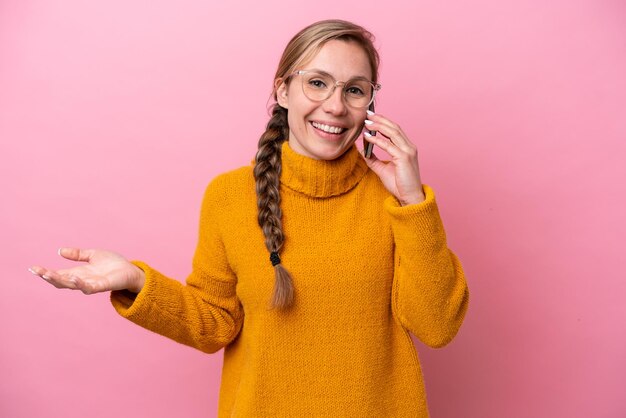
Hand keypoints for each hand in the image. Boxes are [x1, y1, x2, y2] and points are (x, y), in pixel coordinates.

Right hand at [29, 248, 145, 293]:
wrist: (130, 270)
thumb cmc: (113, 264)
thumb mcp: (93, 255)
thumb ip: (78, 254)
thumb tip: (60, 251)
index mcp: (78, 273)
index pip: (58, 274)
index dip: (45, 272)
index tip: (32, 267)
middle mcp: (82, 280)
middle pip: (60, 281)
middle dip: (48, 277)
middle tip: (37, 271)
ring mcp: (91, 284)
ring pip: (71, 285)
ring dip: (60, 280)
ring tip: (48, 274)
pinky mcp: (102, 286)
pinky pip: (88, 287)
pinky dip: (80, 284)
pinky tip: (73, 278)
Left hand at [361, 112, 425, 205]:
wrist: (409, 197)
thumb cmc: (399, 185)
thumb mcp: (383, 169)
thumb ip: (373, 159)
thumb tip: (363, 151)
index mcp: (406, 148)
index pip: (395, 130)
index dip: (383, 122)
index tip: (372, 118)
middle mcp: (409, 147)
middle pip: (394, 127)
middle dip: (380, 119)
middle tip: (368, 114)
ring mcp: (408, 151)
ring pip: (392, 133)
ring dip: (378, 126)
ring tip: (366, 122)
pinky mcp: (404, 158)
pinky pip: (388, 145)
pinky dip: (377, 140)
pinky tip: (367, 137)